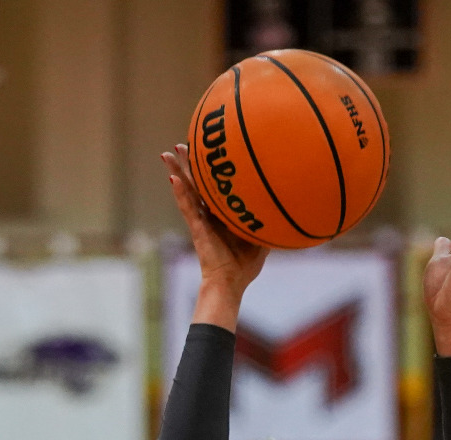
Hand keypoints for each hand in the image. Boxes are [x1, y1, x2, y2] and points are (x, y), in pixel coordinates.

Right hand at [162, 144, 268, 330]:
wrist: (230, 283)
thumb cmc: (245, 266)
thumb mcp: (261, 240)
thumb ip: (266, 224)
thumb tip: (283, 211)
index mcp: (221, 215)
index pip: (213, 188)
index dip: (209, 171)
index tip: (207, 152)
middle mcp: (208, 214)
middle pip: (196, 183)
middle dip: (188, 164)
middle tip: (181, 145)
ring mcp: (200, 220)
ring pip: (186, 190)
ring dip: (177, 172)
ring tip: (167, 154)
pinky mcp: (196, 228)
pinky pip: (187, 207)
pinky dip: (179, 193)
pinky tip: (172, 178)